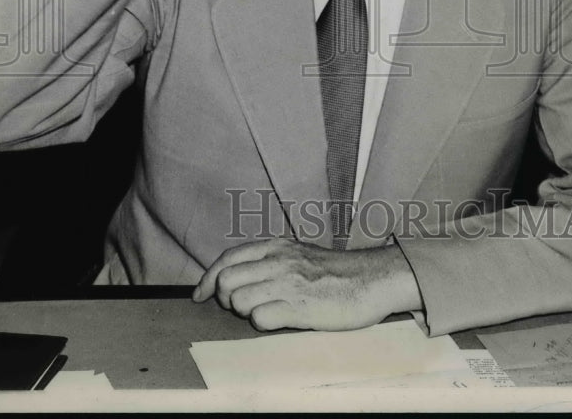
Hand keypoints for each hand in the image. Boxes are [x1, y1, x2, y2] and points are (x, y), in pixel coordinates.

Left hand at [191, 237, 422, 331]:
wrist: (370, 279)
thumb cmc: (334, 272)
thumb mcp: (298, 254)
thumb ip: (271, 260)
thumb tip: (239, 275)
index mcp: (276, 247)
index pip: (227, 259)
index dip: (208, 279)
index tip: (201, 295)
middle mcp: (278, 262)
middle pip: (226, 281)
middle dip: (226, 299)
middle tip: (242, 307)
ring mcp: (288, 284)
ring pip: (238, 301)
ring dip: (244, 312)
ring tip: (264, 312)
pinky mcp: (299, 308)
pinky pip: (260, 319)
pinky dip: (262, 323)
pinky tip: (278, 320)